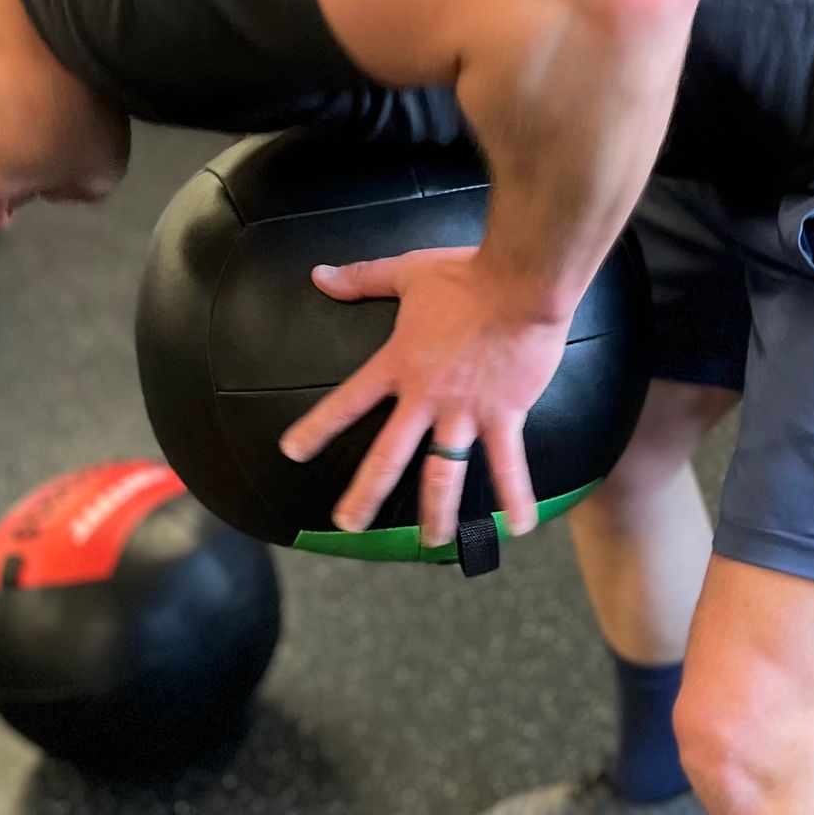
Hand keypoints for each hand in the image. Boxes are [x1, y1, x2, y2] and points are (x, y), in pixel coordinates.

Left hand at [277, 246, 572, 548]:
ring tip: (431, 542)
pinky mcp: (504, 414)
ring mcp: (465, 411)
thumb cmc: (467, 274)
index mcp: (398, 364)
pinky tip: (519, 527)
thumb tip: (318, 275)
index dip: (318, 427)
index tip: (292, 452)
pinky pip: (508, 464)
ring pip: (444, 473)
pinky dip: (515, 496)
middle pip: (388, 456)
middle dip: (365, 493)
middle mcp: (426, 397)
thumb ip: (361, 278)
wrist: (521, 280)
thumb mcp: (406, 272)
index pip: (347, 401)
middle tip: (348, 524)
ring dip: (436, 511)